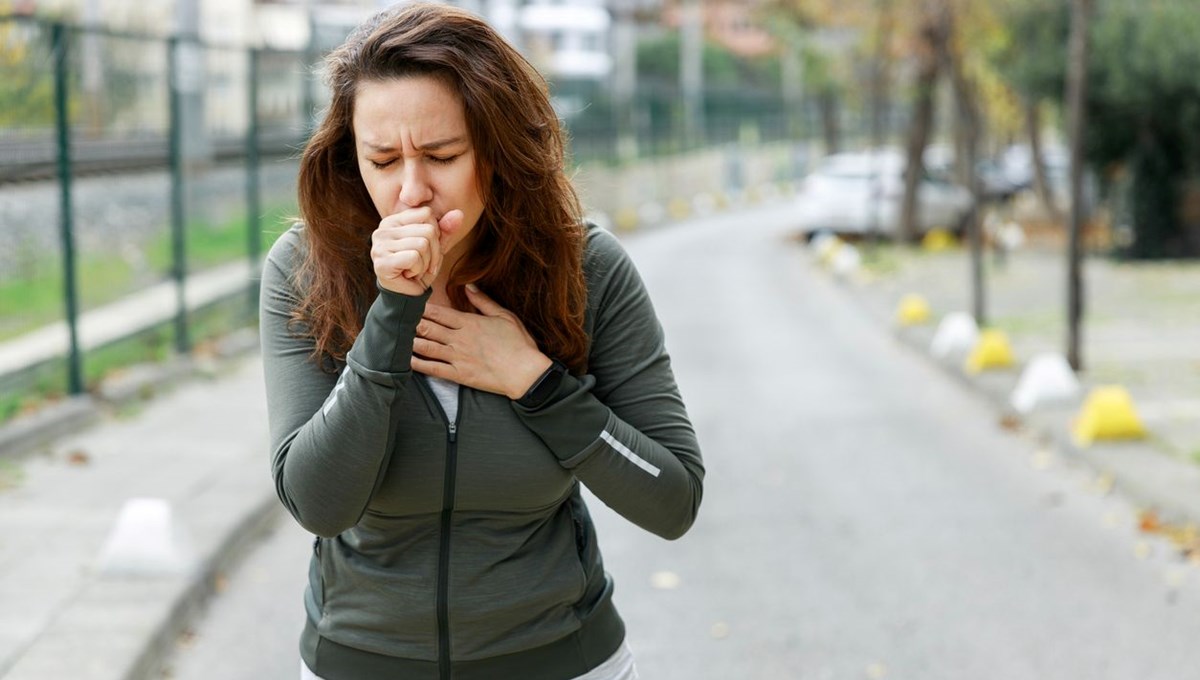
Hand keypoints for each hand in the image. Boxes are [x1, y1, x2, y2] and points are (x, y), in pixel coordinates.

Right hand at [371, 208, 462, 295]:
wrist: (406, 296)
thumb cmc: (419, 269)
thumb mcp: (436, 247)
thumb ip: (445, 230)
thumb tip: (459, 213)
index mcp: (394, 220)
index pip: (427, 213)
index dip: (436, 234)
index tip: (427, 250)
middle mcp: (383, 229)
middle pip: (428, 230)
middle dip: (434, 252)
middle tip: (422, 264)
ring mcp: (380, 245)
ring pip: (422, 244)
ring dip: (426, 263)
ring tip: (415, 270)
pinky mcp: (382, 261)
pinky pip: (415, 257)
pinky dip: (418, 270)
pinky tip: (408, 275)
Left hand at [412, 284, 552, 398]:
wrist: (526, 373)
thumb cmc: (519, 343)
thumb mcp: (504, 316)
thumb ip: (484, 301)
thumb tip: (469, 286)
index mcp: (469, 323)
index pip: (439, 313)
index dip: (421, 308)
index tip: (410, 304)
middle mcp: (459, 339)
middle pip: (428, 328)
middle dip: (411, 323)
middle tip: (397, 320)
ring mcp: (458, 357)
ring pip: (427, 347)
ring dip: (411, 342)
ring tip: (398, 338)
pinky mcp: (460, 375)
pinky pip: (434, 369)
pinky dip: (419, 364)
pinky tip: (407, 361)